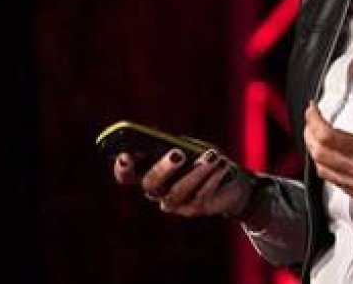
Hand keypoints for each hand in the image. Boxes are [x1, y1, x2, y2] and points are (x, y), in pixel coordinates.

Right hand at [112, 147, 254, 218]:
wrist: (230, 181)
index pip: (126, 176)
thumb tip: (171, 142)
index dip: (122, 169)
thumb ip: (177, 145)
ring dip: (196, 172)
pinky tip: (222, 163)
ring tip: (212, 155)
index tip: (126, 156)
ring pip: (178, 191)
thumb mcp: (189, 147)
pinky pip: (201, 195)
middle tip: (179, 153)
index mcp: (148, 172)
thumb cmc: (202, 158)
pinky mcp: (195, 209)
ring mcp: (175, 203)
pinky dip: (213, 177)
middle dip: (163, 168)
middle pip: (150, 184)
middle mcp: (157, 191)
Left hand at [304, 91, 352, 222]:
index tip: (313, 109)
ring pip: (323, 170)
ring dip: (315, 151)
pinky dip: (326, 167)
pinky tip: (331, 156)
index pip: (327, 136)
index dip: (314, 120)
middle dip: (309, 133)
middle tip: (311, 120)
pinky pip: (335, 183)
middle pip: (320, 153)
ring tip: (316, 136)